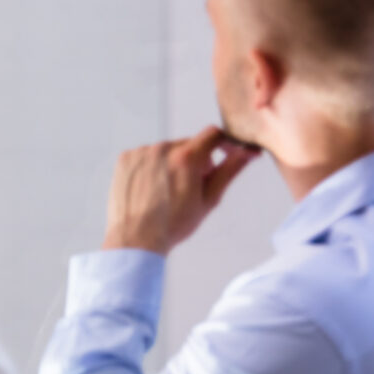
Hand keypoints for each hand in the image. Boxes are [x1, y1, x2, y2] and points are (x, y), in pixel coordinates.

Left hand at [102, 125, 259, 254]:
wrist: (136, 238)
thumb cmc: (174, 224)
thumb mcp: (209, 199)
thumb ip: (229, 170)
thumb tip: (248, 152)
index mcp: (185, 157)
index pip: (214, 134)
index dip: (224, 143)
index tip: (226, 154)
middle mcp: (161, 149)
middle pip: (190, 144)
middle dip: (197, 160)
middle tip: (193, 186)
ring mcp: (141, 152)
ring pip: (167, 150)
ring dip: (174, 163)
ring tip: (169, 191)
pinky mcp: (125, 158)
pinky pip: (147, 155)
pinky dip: (153, 166)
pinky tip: (152, 188)